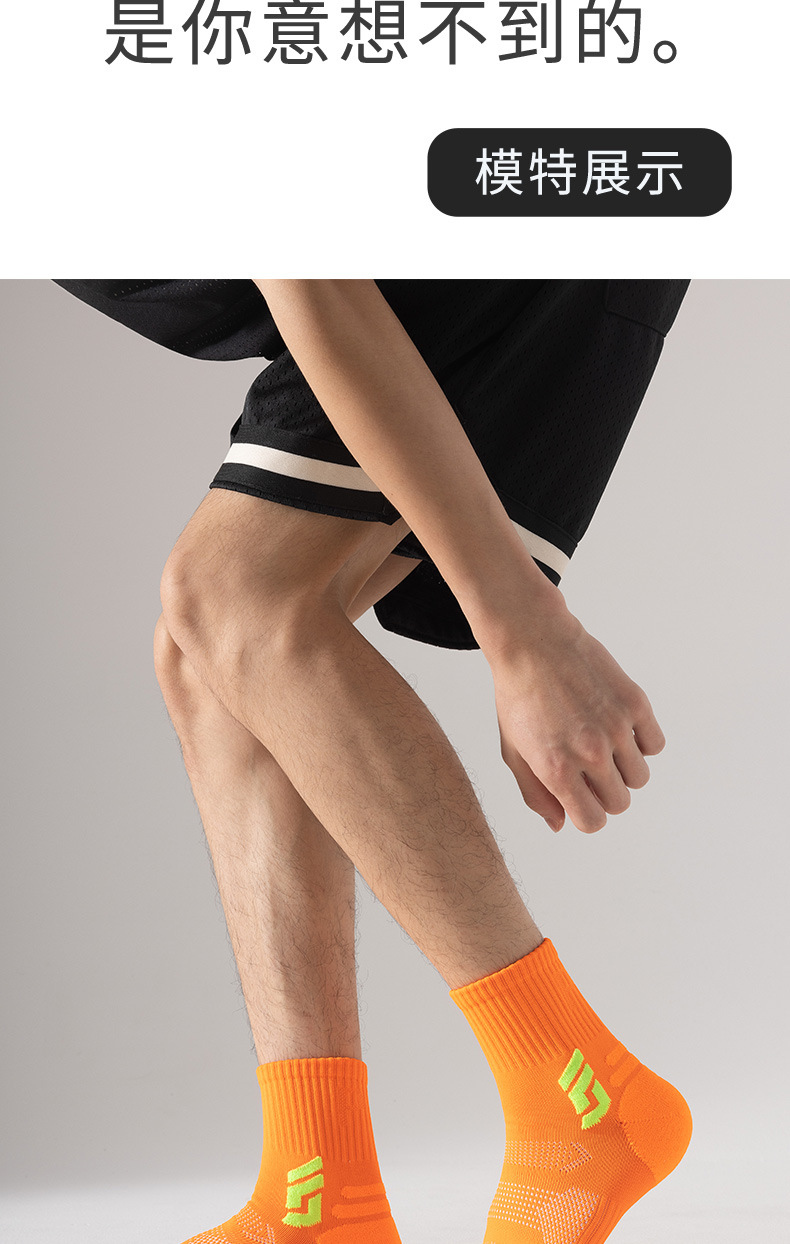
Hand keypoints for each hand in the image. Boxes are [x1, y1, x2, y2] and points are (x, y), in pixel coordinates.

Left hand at [489, 605, 664, 833]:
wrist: (533, 642)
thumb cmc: (517, 696)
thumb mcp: (513, 750)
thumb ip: (536, 794)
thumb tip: (561, 825)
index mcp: (557, 770)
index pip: (592, 822)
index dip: (586, 813)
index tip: (579, 796)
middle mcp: (590, 753)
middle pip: (619, 803)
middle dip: (604, 792)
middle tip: (587, 766)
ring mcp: (616, 728)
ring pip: (640, 777)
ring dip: (624, 768)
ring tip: (601, 743)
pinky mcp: (634, 703)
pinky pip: (655, 745)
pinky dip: (642, 742)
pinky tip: (618, 726)